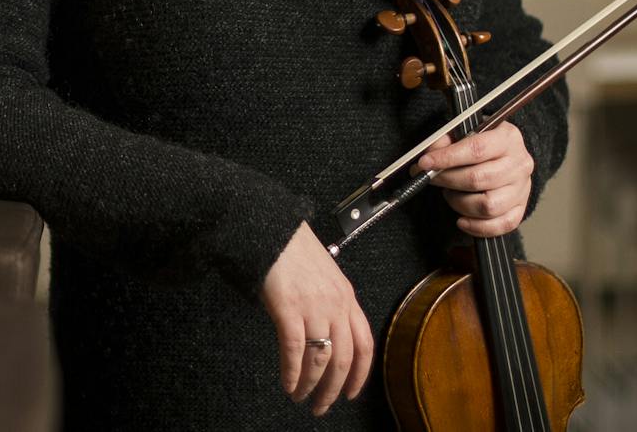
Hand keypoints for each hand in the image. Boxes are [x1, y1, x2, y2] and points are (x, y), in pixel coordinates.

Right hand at [260, 222, 373, 416]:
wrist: (271, 229)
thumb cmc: (294, 250)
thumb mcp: (325, 275)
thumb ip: (331, 303)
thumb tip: (328, 335)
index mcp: (347, 296)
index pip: (364, 343)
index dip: (360, 374)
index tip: (350, 393)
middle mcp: (336, 304)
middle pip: (344, 358)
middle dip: (333, 389)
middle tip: (321, 406)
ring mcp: (314, 306)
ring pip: (321, 359)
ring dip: (311, 385)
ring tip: (301, 397)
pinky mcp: (289, 308)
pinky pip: (295, 350)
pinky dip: (293, 373)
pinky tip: (288, 384)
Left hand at [417, 122, 533, 237]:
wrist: (507, 157)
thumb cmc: (484, 145)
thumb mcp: (467, 132)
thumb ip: (447, 139)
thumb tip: (430, 153)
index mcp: (508, 138)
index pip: (477, 149)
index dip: (448, 157)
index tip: (426, 163)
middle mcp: (519, 163)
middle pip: (479, 178)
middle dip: (448, 180)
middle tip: (432, 178)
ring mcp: (522, 188)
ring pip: (488, 206)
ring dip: (460, 203)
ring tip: (451, 194)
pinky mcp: (520, 208)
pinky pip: (500, 225)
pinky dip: (476, 227)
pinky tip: (462, 219)